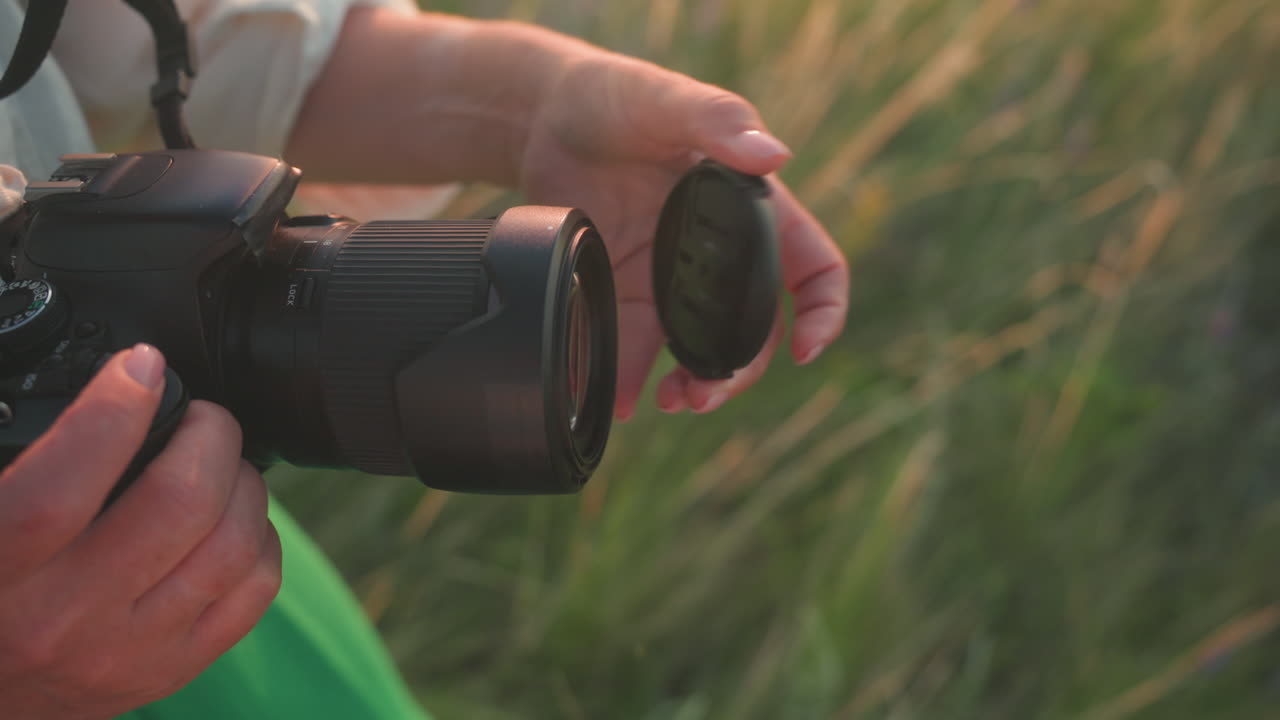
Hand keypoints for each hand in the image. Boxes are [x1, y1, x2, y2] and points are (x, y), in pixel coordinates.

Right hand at [0, 346, 279, 719]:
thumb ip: (23, 459)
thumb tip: (102, 380)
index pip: (61, 492)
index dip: (113, 413)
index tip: (140, 365)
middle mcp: (63, 619)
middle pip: (180, 505)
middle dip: (209, 434)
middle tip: (201, 415)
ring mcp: (127, 650)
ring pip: (232, 544)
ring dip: (243, 482)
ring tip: (220, 462)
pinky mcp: (172, 668)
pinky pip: (254, 591)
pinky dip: (260, 539)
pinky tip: (233, 520)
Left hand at [520, 51, 848, 418]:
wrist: (540, 119)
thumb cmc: (616, 96)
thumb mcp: (665, 101)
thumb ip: (717, 122)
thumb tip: (775, 156)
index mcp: (749, 210)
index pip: (813, 268)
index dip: (824, 312)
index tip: (808, 351)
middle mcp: (718, 254)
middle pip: (754, 330)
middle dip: (740, 369)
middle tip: (705, 394)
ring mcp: (669, 279)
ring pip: (697, 349)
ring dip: (692, 386)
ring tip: (668, 403)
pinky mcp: (622, 293)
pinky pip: (634, 347)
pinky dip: (629, 380)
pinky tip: (620, 400)